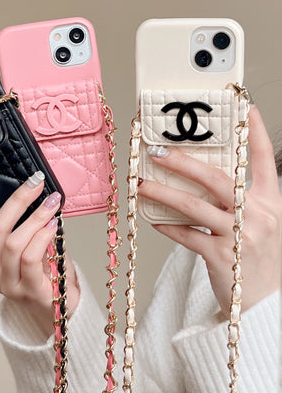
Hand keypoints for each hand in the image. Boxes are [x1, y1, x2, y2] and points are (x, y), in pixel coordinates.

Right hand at [0, 172, 79, 335]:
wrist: (59, 307)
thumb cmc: (44, 271)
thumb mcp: (26, 245)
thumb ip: (23, 225)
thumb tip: (34, 192)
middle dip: (18, 200)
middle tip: (36, 183)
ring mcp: (6, 283)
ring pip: (13, 242)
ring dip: (36, 217)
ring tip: (51, 203)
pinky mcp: (26, 290)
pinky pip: (30, 258)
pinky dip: (42, 236)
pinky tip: (54, 225)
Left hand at [138, 105, 281, 317]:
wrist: (265, 301)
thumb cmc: (255, 258)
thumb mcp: (258, 224)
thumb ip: (236, 202)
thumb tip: (196, 182)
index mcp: (269, 203)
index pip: (265, 161)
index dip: (257, 134)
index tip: (245, 110)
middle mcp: (257, 215)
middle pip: (218, 179)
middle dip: (184, 163)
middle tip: (158, 153)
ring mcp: (240, 236)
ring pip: (195, 206)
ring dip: (164, 194)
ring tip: (142, 185)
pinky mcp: (220, 257)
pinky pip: (187, 236)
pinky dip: (168, 226)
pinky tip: (154, 220)